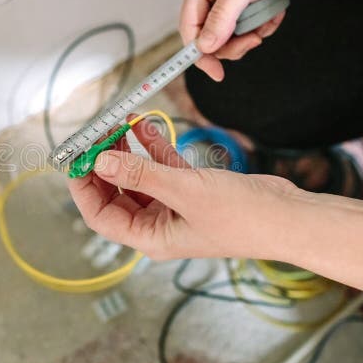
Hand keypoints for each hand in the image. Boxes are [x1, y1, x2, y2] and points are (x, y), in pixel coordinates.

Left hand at [67, 119, 298, 260]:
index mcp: (151, 238)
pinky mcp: (192, 191)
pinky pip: (163, 167)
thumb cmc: (241, 217)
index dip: (83, 188)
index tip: (74, 159)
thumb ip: (140, 174)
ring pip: (138, 177)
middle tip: (94, 136)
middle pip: (116, 194)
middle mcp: (158, 225)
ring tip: (115, 124)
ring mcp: (175, 207)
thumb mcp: (184, 191)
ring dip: (125, 152)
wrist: (288, 216)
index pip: (101, 216)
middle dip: (103, 165)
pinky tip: (142, 124)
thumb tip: (100, 162)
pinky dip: (152, 147)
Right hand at [181, 0, 312, 80]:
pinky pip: (246, 31)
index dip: (199, 51)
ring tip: (266, 19)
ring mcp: (227, 0)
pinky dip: (262, 27)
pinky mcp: (244, 6)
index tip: (215, 71)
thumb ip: (224, 16)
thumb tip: (205, 45)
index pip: (189, 25)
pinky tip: (273, 12)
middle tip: (253, 40)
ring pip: (228, 37)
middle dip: (232, 43)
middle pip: (209, 36)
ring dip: (251, 34)